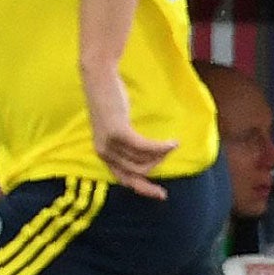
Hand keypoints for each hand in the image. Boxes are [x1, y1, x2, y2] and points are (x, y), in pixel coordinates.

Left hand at [83, 68, 176, 198]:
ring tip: (172, 144)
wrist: (100, 80)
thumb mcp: (116, 127)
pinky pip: (145, 147)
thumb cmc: (111, 101)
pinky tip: (173, 142)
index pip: (124, 180)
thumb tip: (148, 157)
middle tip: (171, 155)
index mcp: (103, 154)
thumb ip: (125, 143)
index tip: (161, 194)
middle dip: (156, 168)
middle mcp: (103, 152)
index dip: (144, 189)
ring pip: (143, 160)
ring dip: (161, 155)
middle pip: (136, 173)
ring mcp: (109, 144)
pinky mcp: (118, 132)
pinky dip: (161, 147)